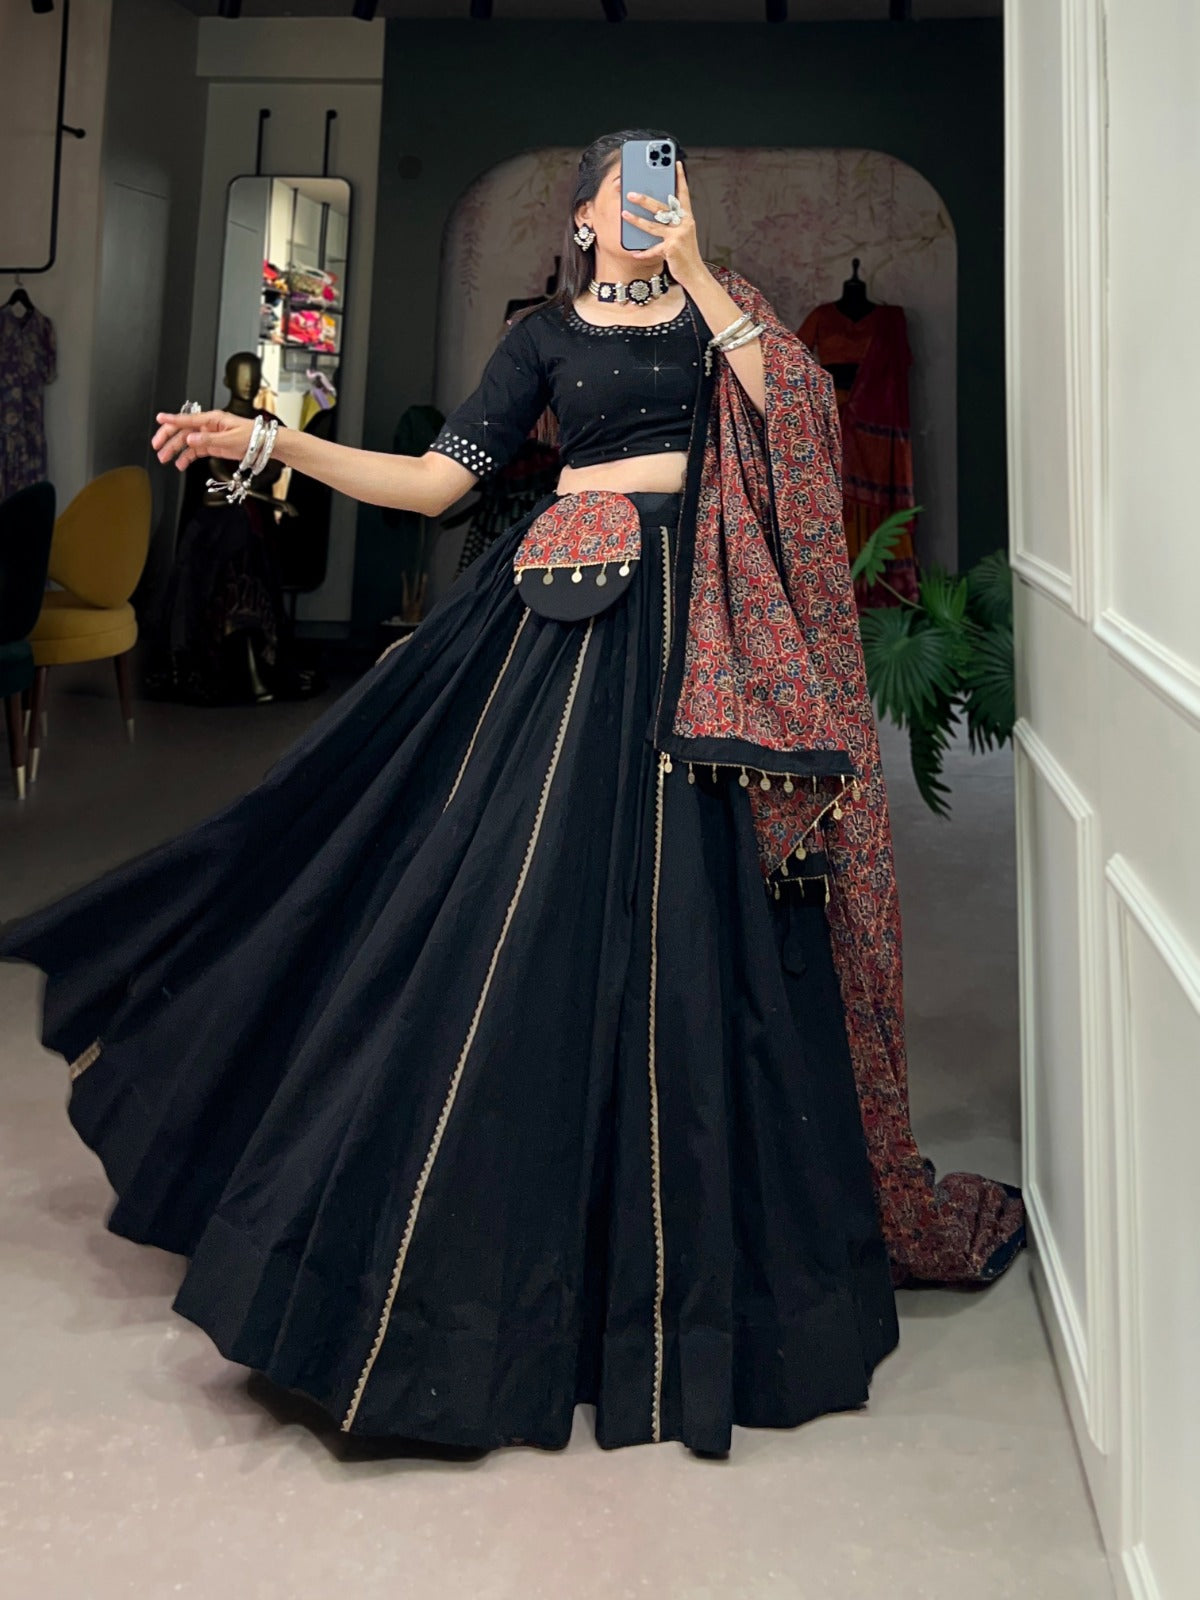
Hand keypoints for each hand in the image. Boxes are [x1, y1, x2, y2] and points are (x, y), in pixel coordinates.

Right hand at [152, 408, 253, 472]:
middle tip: (157, 446)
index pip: (187, 418)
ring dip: (174, 450)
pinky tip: (180, 464)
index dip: (172, 419)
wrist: (265, 445)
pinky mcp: (212, 446)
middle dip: (168, 437)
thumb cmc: (253, 437)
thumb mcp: (230, 439)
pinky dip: (186, 457)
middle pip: (182, 430)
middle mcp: (208, 426)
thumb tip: (191, 438)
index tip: (159, 419)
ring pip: (186, 441)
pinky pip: (195, 450)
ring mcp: (209, 436)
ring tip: (165, 459)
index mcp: (212, 419)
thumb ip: (209, 439)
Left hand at [621, 161, 705, 285]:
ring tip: (624, 213)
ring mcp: (678, 236)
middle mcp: (683, 224)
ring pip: (653, 225)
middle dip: (644, 200)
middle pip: (661, 208)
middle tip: (630, 193)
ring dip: (636, 220)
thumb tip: (655, 212)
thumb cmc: (686, 253)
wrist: (695, 273)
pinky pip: (652, 249)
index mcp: (687, 218)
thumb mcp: (682, 234)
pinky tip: (633, 251)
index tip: (675, 163)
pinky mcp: (671, 249)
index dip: (680, 178)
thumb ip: (672, 222)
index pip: (683, 194)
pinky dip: (642, 252)